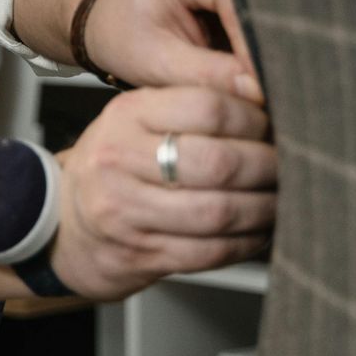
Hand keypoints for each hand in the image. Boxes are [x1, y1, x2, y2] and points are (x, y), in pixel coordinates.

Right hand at [49, 85, 275, 301]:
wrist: (65, 224)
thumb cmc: (115, 165)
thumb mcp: (138, 119)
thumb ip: (191, 107)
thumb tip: (266, 101)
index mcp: (126, 115)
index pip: (206, 106)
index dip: (254, 116)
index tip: (275, 122)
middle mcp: (121, 160)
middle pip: (219, 162)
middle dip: (268, 166)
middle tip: (291, 164)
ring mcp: (128, 212)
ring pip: (219, 212)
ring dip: (265, 209)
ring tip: (283, 199)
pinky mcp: (141, 254)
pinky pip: (210, 251)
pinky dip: (247, 243)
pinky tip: (260, 231)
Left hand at [82, 0, 261, 101]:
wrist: (118, 16)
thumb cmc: (129, 36)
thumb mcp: (158, 64)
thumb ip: (207, 77)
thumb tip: (259, 91)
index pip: (240, 3)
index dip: (257, 48)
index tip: (265, 91)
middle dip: (273, 44)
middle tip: (279, 89)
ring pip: (274, 0)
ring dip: (275, 40)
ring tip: (277, 79)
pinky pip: (270, 5)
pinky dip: (271, 36)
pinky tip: (272, 63)